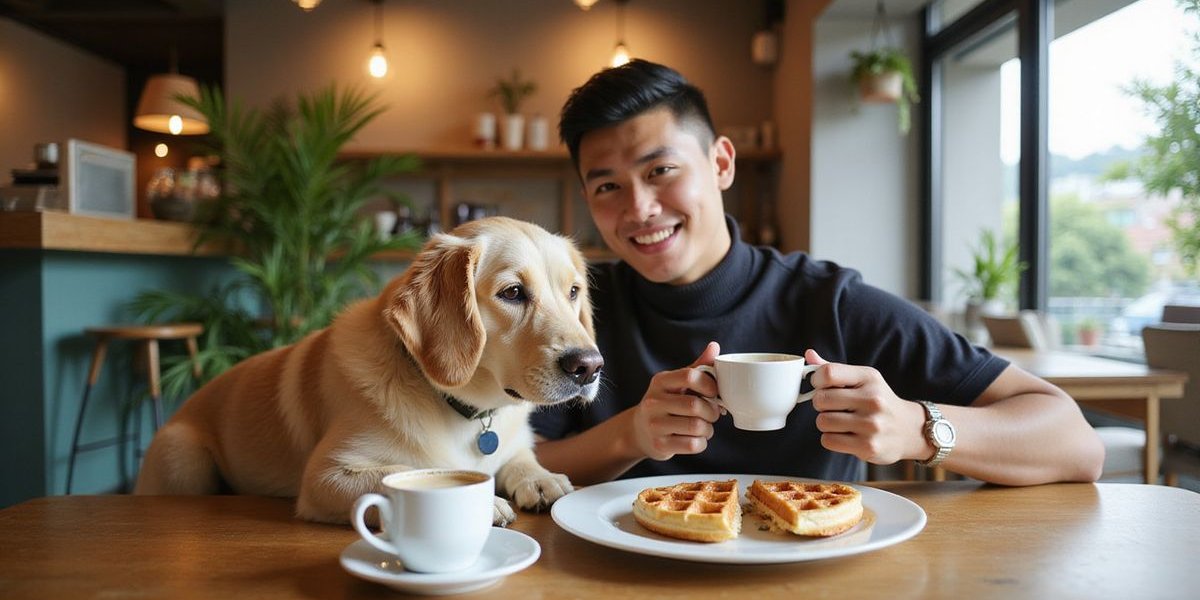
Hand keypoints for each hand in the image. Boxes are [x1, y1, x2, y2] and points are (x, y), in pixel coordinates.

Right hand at [628, 341, 723, 460]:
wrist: (639, 431)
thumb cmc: (666, 403)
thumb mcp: (676, 383)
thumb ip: (697, 367)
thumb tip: (715, 346)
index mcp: (660, 382)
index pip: (690, 376)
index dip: (709, 384)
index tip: (714, 392)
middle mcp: (653, 402)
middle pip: (695, 405)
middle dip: (712, 411)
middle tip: (713, 413)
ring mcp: (655, 425)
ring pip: (696, 426)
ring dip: (708, 429)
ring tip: (704, 427)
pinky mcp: (660, 445)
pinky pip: (692, 445)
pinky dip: (702, 443)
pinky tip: (697, 438)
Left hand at [805, 349, 927, 464]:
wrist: (909, 429)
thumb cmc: (878, 401)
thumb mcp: (862, 379)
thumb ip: (834, 369)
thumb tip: (809, 354)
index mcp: (869, 377)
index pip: (828, 373)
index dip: (816, 380)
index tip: (820, 386)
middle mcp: (873, 399)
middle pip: (821, 399)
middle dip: (821, 404)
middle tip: (833, 407)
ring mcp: (871, 424)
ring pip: (822, 421)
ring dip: (826, 423)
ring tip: (841, 421)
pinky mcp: (868, 446)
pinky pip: (828, 440)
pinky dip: (831, 439)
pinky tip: (846, 435)